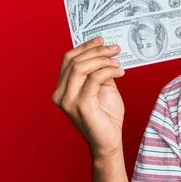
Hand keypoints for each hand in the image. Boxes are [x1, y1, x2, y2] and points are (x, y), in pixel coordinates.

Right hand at [52, 37, 125, 157]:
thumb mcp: (102, 87)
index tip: (102, 40)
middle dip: (96, 51)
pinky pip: (94, 79)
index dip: (85, 47)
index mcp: (62, 88)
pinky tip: (120, 72)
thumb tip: (104, 52)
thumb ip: (99, 71)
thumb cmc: (106, 116)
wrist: (109, 141)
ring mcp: (68, 101)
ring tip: (118, 63)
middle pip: (74, 61)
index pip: (69, 59)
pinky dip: (108, 71)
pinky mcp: (81, 106)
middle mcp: (60, 94)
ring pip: (81, 67)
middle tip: (115, 49)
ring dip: (103, 60)